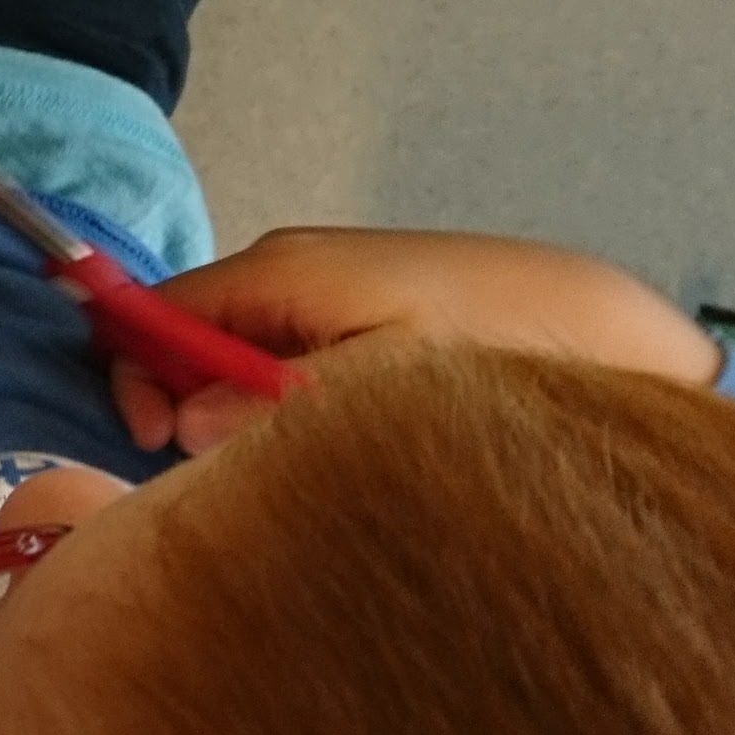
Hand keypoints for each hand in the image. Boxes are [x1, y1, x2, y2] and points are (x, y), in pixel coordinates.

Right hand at [113, 226, 721, 456]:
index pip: (151, 314)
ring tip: (291, 458)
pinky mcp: (354, 308)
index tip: (156, 446)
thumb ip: (276, 402)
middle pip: (186, 335)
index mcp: (277, 269)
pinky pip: (280, 354)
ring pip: (233, 353)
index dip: (136, 381)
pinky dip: (280, 400)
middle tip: (227, 469)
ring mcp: (320, 286)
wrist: (598, 322)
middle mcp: (286, 265)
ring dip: (237, 408)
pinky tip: (326, 438)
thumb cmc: (497, 340)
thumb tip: (185, 423)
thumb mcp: (386, 383)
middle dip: (185, 403)